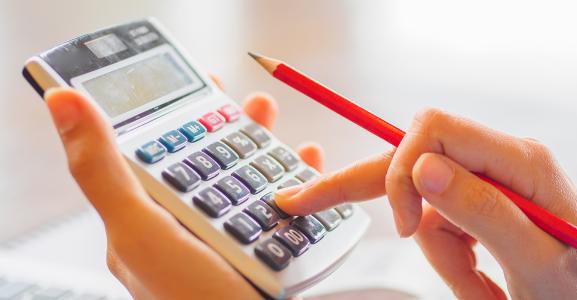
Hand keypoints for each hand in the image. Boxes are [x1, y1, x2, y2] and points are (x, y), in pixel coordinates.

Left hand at [44, 77, 323, 299]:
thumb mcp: (142, 232)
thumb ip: (105, 171)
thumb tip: (63, 103)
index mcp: (147, 219)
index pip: (154, 152)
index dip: (173, 114)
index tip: (197, 83)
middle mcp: (185, 227)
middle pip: (207, 161)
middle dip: (230, 125)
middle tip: (250, 100)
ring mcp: (226, 239)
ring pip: (246, 179)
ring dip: (266, 146)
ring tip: (279, 125)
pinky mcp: (262, 251)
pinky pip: (279, 206)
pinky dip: (296, 180)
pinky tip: (308, 164)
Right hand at [276, 108, 576, 298]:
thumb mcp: (539, 260)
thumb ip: (482, 210)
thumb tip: (422, 166)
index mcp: (518, 160)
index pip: (432, 130)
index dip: (400, 169)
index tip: (403, 226)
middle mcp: (498, 162)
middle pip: (408, 156)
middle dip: (362, 186)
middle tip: (302, 201)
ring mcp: (485, 183)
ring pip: (421, 204)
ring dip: (441, 254)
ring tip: (483, 287)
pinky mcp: (477, 205)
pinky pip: (435, 225)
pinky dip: (448, 261)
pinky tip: (482, 280)